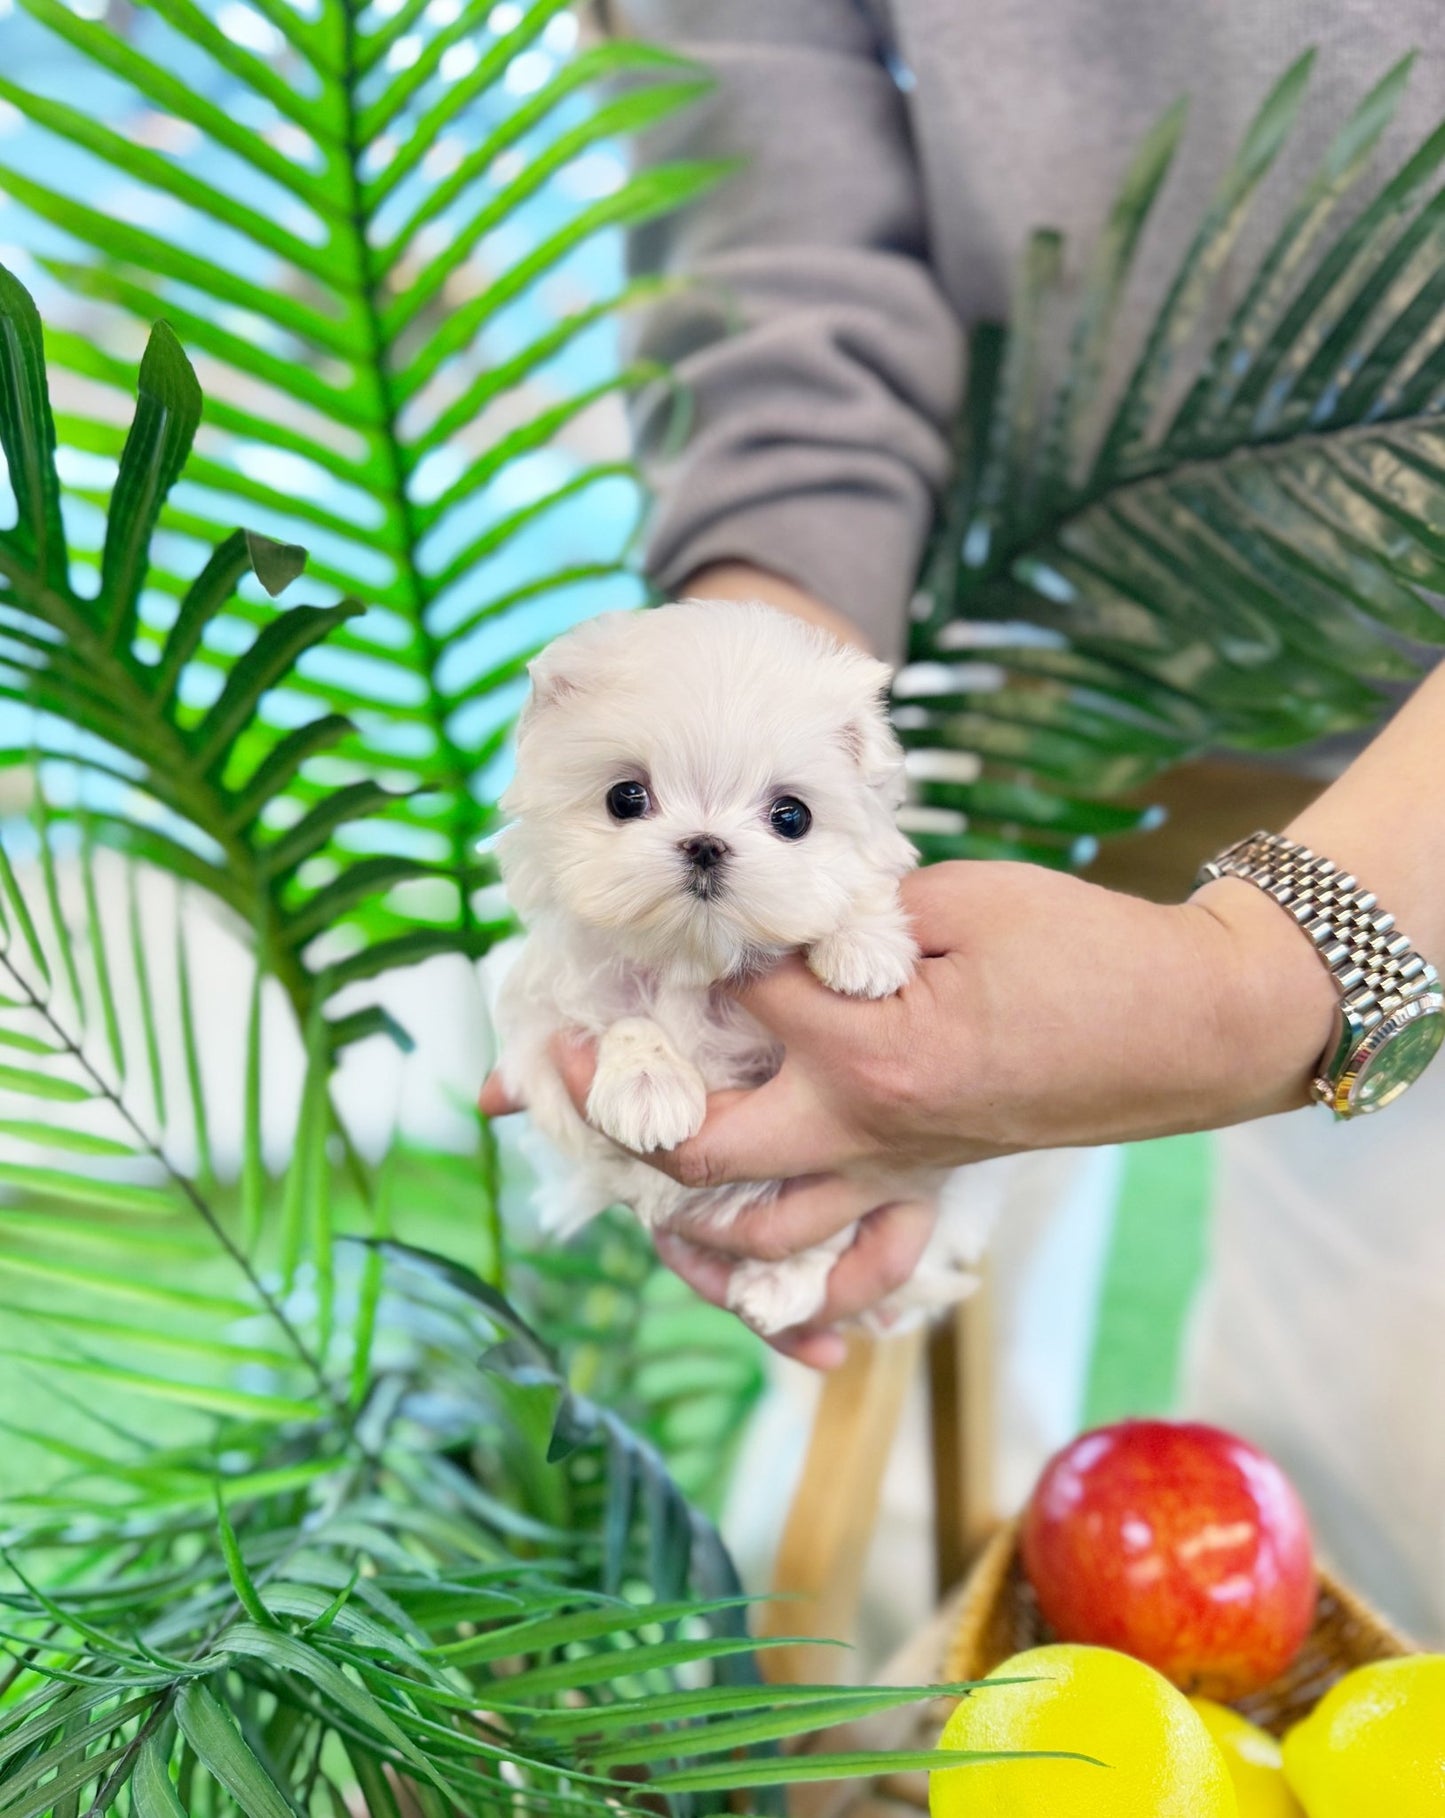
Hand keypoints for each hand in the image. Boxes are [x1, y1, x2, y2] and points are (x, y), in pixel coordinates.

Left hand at [480, 859, 1335, 1362]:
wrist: (1188, 1027)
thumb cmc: (1084, 948)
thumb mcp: (960, 903)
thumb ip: (848, 920)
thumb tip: (765, 928)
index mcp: (865, 1047)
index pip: (723, 1008)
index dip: (664, 969)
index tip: (614, 948)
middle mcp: (864, 1130)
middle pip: (698, 1152)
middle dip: (615, 1116)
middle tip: (564, 1073)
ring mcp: (897, 1173)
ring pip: (758, 1240)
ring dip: (680, 1223)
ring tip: (630, 1177)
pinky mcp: (930, 1190)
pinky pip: (856, 1273)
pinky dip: (801, 1303)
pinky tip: (762, 1302)